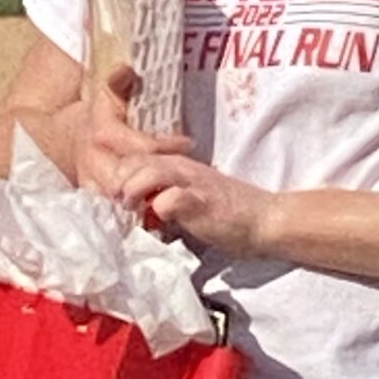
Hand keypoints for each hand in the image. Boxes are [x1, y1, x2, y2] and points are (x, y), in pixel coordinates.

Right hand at [73, 64, 193, 197]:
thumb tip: (125, 69)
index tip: (188, 142)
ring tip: (171, 191)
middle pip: (131, 181)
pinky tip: (153, 208)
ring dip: (146, 198)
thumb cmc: (94, 115)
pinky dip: (133, 210)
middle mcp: (95, 160)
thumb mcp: (105, 94)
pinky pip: (113, 210)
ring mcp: (91, 181)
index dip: (167, 147)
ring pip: (121, 199)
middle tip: (182, 175)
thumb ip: (117, 82)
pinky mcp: (92, 196)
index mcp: (103, 132)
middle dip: (157, 180)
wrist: (62, 135)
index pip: (142, 147)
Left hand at [118, 155, 276, 256]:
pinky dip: (161, 206)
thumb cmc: (226, 213)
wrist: (266, 219)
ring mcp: (193, 183)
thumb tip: (135, 212)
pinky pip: (173, 198)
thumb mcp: (187, 198)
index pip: (133, 158)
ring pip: (150, 171)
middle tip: (118, 206)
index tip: (113, 199)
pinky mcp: (203, 203)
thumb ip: (162, 199)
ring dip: (133, 189)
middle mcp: (181, 167)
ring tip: (131, 208)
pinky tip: (159, 219)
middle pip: (134, 160)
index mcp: (175, 164)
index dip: (116, 175)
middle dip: (118, 182)